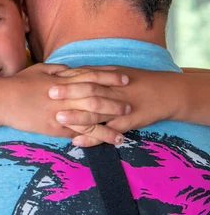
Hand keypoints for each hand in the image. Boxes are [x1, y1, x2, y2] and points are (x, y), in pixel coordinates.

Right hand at [0, 63, 130, 145]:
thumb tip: (72, 69)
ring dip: (109, 124)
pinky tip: (105, 142)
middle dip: (115, 101)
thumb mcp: (39, 70)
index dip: (110, 77)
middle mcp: (65, 96)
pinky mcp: (54, 128)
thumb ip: (58, 70)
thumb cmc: (19, 83)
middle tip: (131, 104)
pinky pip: (78, 133)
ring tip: (125, 130)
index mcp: (63, 80)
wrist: (2, 100)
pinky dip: (93, 138)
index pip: (91, 76)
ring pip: (91, 118)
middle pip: (96, 97)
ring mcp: (61, 113)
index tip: (126, 77)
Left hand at [50, 66, 172, 145]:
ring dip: (77, 116)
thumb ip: (92, 73)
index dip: (67, 80)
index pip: (85, 78)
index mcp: (109, 79)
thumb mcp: (115, 72)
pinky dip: (92, 138)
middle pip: (88, 92)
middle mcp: (113, 92)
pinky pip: (107, 132)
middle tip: (49, 96)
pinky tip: (77, 142)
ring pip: (96, 113)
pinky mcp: (126, 123)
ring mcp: (119, 108)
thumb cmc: (136, 80)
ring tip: (58, 118)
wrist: (166, 93)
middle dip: (68, 94)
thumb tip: (69, 72)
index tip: (49, 82)